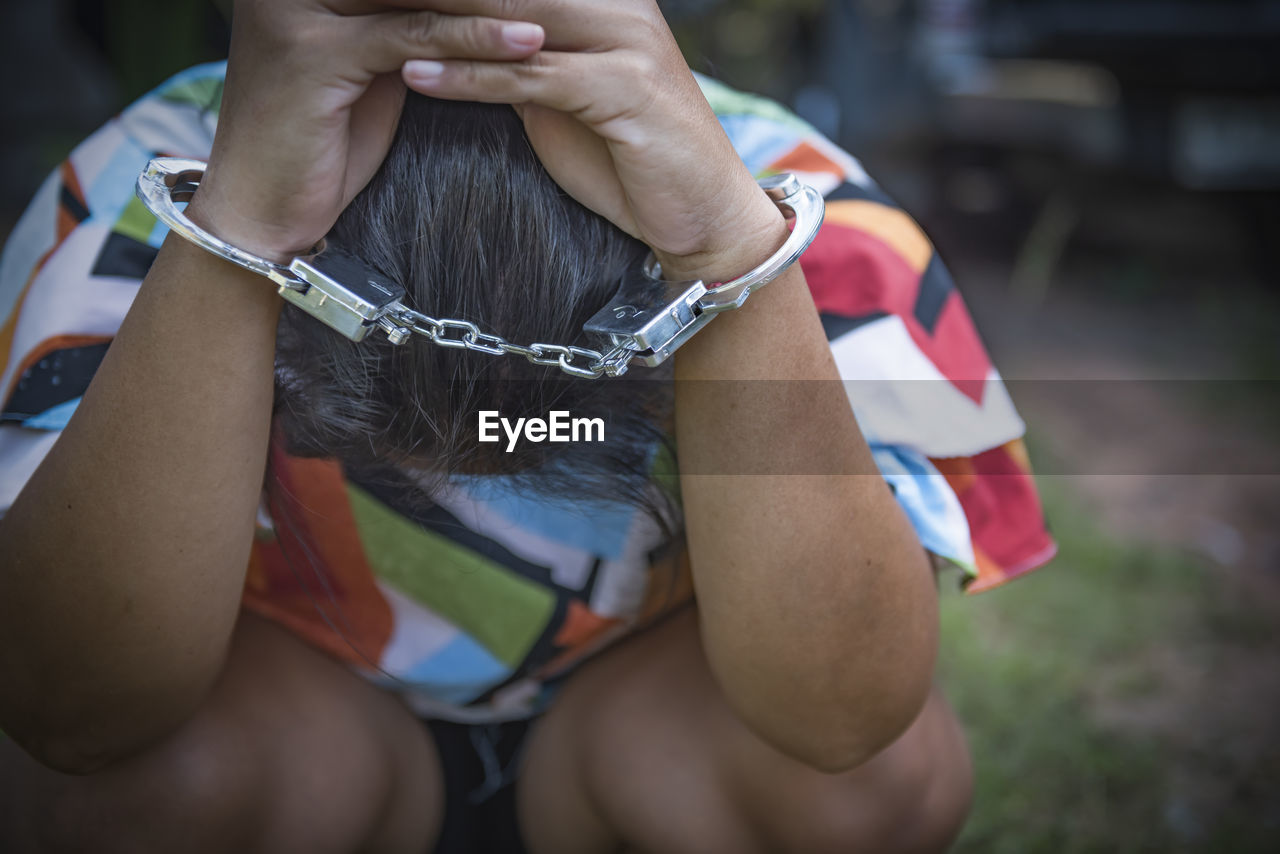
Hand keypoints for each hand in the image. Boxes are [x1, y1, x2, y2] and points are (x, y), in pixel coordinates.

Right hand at [193, 0, 545, 259]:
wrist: (262, 212)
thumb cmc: (319, 146)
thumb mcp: (371, 70)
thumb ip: (407, 27)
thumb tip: (479, 7)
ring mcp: (296, 10)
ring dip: (493, 5)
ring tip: (554, 18)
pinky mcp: (312, 52)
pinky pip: (412, 37)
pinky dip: (475, 42)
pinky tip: (525, 45)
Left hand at [400, 0, 786, 280]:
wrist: (703, 212)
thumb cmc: (630, 157)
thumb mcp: (566, 94)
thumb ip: (522, 57)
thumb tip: (457, 37)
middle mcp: (617, 4)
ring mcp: (625, 41)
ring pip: (509, 18)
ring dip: (431, 21)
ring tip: (365, 22)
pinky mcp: (624, 88)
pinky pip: (530, 76)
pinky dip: (468, 76)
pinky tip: (415, 74)